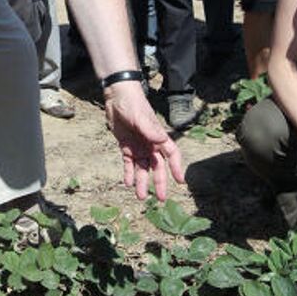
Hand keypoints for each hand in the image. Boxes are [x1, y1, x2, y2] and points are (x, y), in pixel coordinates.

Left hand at [103, 81, 184, 200]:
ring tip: (140, 197)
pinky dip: (128, 173)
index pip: (171, 154)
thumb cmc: (132, 104)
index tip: (180, 182)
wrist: (116, 96)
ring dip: (142, 182)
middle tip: (161, 199)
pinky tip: (128, 183)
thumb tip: (161, 141)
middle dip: (159, 182)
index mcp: (157, 137)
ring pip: (142, 168)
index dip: (176, 168)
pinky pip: (128, 163)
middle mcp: (150, 144)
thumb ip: (150, 130)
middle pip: (157, 166)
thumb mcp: (140, 117)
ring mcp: (138, 146)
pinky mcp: (126, 146)